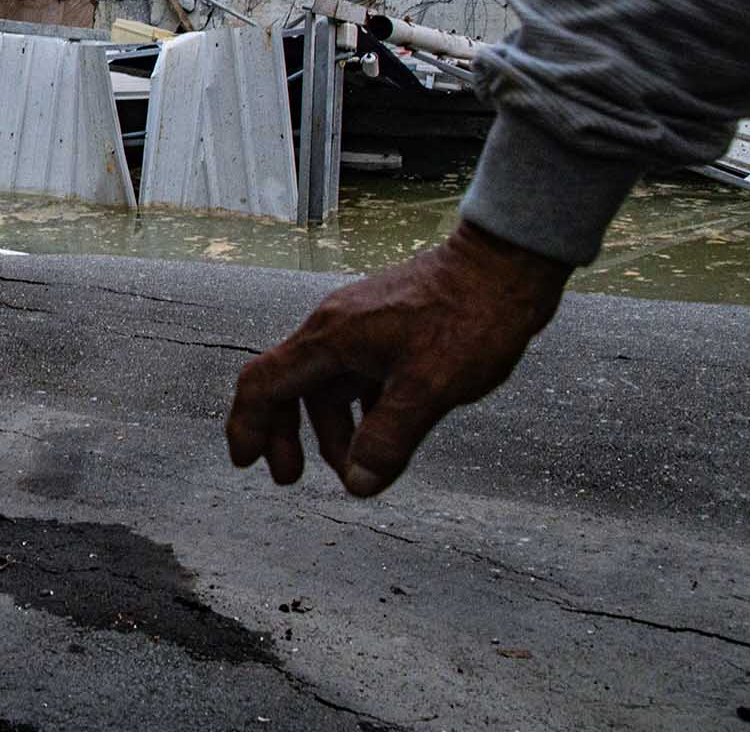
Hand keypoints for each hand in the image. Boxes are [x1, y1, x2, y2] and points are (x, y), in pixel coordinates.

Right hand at [226, 222, 571, 497]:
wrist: (504, 265)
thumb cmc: (469, 319)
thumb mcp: (429, 387)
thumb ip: (389, 438)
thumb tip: (358, 484)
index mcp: (331, 339)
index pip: (264, 383)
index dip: (248, 426)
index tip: (244, 463)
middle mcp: (334, 329)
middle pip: (287, 385)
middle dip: (284, 434)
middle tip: (292, 477)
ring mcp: (360, 325)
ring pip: (325, 384)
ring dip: (328, 427)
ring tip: (353, 465)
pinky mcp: (385, 326)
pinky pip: (353, 373)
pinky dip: (356, 408)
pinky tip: (380, 429)